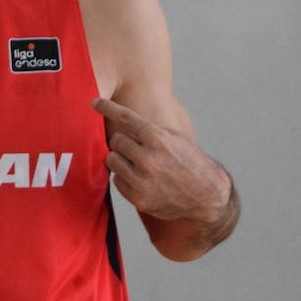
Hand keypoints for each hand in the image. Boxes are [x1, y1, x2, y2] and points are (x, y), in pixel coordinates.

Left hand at [92, 97, 230, 222]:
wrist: (206, 197)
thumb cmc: (190, 162)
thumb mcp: (176, 138)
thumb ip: (149, 129)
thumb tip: (119, 118)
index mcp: (159, 139)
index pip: (125, 118)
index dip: (107, 108)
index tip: (94, 102)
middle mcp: (148, 159)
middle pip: (115, 140)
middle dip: (123, 142)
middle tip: (135, 147)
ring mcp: (142, 180)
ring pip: (112, 160)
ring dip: (121, 159)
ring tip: (137, 162)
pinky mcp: (138, 197)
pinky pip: (117, 180)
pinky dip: (125, 177)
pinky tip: (141, 178)